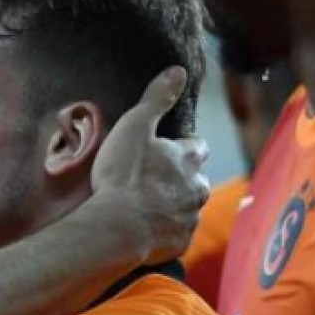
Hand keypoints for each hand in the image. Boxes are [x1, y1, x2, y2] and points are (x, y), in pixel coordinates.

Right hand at [91, 67, 209, 262]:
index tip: (168, 148)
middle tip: (154, 179)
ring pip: (188, 207)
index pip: (196, 147)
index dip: (183, 146)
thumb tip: (178, 71)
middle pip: (196, 180)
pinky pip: (176, 234)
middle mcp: (196, 188)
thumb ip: (156, 99)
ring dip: (173, 205)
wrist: (118, 227)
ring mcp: (189, 218)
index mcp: (187, 159)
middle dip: (182, 178)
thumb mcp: (134, 127)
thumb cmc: (124, 175)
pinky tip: (145, 229)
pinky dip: (165, 230)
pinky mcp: (179, 243)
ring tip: (147, 206)